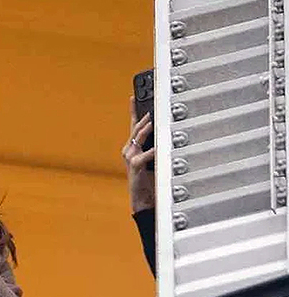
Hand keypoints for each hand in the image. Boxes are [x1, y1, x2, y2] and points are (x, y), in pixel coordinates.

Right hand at [122, 96, 155, 212]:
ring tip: (153, 118)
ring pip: (138, 137)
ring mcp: (130, 158)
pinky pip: (144, 154)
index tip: (134, 96)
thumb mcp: (154, 160)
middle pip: (136, 128)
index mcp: (133, 148)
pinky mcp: (134, 167)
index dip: (134, 110)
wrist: (144, 200)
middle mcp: (129, 150)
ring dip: (146, 127)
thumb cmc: (150, 181)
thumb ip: (158, 147)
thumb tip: (168, 133)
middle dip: (143, 115)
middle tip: (151, 102)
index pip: (133, 125)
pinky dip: (152, 149)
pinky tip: (158, 146)